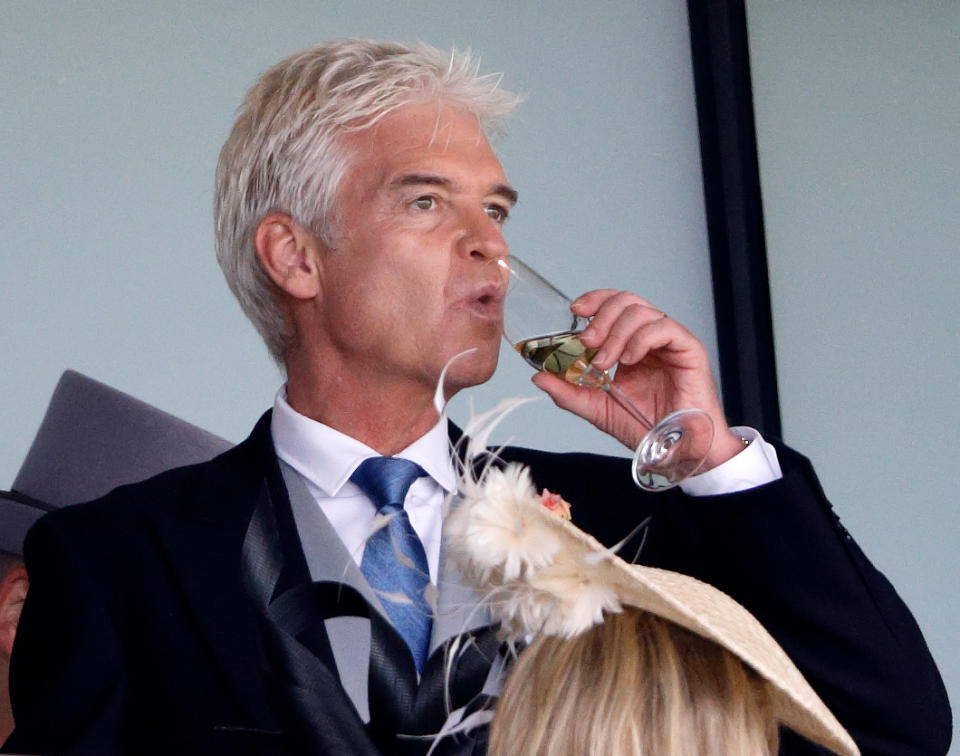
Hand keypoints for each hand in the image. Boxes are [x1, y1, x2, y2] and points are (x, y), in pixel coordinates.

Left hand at [530, 289, 744, 471]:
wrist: (676, 450)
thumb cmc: (646, 428)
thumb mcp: (597, 409)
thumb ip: (569, 392)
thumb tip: (539, 376)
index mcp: (630, 345)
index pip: (613, 306)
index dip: (594, 301)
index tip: (575, 312)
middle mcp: (650, 338)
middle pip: (626, 301)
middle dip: (601, 316)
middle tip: (587, 342)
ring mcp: (669, 342)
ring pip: (642, 311)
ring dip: (617, 332)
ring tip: (607, 361)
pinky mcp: (688, 349)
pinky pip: (664, 327)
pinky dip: (641, 339)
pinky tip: (629, 360)